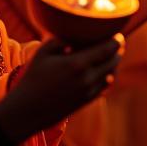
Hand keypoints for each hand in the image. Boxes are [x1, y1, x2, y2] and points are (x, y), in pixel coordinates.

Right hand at [0, 36, 122, 142]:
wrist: (28, 110)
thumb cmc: (32, 78)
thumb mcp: (43, 53)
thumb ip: (60, 41)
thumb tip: (73, 38)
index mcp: (77, 63)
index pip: (106, 49)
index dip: (116, 41)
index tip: (118, 35)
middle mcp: (87, 78)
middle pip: (112, 62)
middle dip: (117, 52)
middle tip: (118, 43)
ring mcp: (88, 92)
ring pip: (111, 75)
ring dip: (114, 65)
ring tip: (114, 56)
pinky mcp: (86, 102)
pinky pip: (104, 88)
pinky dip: (108, 78)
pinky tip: (107, 74)